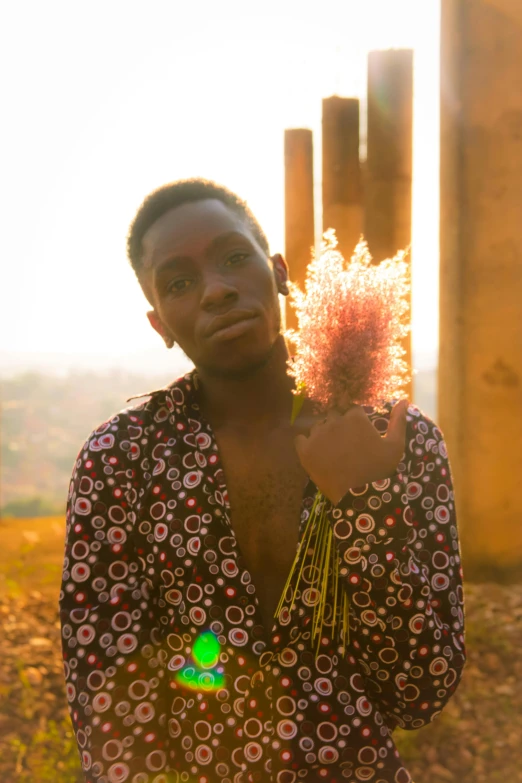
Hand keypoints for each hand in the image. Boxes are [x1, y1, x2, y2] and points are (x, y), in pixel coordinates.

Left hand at [294, 399, 408, 504]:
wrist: (359, 495)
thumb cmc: (379, 470)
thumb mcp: (395, 446)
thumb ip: (398, 421)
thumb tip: (403, 400)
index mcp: (355, 417)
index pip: (352, 411)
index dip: (356, 423)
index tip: (359, 437)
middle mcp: (334, 420)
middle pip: (334, 417)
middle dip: (339, 427)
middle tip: (345, 445)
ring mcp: (318, 434)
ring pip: (318, 427)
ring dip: (323, 435)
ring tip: (332, 452)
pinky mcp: (305, 449)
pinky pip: (300, 439)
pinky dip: (306, 444)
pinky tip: (316, 453)